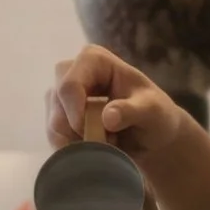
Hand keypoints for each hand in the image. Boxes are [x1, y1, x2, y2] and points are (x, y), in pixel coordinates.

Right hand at [48, 45, 197, 168]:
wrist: (151, 135)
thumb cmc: (156, 115)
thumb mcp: (153, 112)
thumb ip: (133, 111)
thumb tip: (108, 117)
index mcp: (93, 60)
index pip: (69, 85)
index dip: (77, 113)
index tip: (98, 134)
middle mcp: (72, 72)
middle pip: (56, 103)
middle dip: (77, 129)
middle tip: (107, 140)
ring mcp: (62, 94)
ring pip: (54, 123)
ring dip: (78, 142)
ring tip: (108, 144)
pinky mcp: (59, 115)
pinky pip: (54, 137)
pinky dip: (74, 149)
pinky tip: (96, 149)